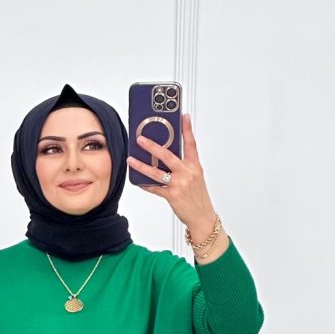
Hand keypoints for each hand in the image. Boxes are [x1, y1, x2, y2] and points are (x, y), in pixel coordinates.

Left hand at [127, 112, 217, 239]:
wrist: (202, 217)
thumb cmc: (198, 197)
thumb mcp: (195, 177)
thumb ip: (184, 166)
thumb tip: (166, 157)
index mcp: (195, 166)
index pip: (191, 144)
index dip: (187, 129)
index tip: (184, 116)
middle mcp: (187, 173)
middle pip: (168, 155)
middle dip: (152, 146)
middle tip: (141, 139)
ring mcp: (179, 184)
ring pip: (157, 172)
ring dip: (141, 165)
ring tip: (131, 160)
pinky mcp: (172, 196)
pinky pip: (155, 188)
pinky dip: (145, 184)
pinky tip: (138, 181)